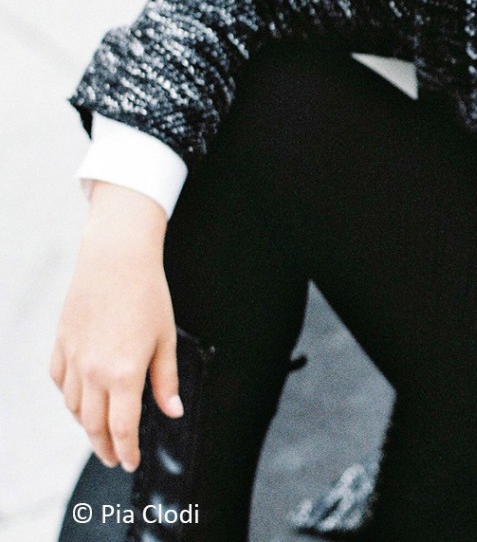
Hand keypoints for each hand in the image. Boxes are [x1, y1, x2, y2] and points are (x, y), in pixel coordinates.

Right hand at [50, 182, 182, 471]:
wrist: (116, 259)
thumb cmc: (147, 294)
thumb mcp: (166, 338)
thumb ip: (166, 380)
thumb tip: (172, 411)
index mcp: (124, 373)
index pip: (122, 429)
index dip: (127, 451)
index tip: (131, 461)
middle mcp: (93, 372)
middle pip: (94, 426)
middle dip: (105, 447)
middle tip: (115, 457)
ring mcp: (73, 359)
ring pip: (73, 408)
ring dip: (87, 425)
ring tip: (101, 431)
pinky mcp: (60, 345)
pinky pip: (59, 383)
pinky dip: (70, 398)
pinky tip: (81, 399)